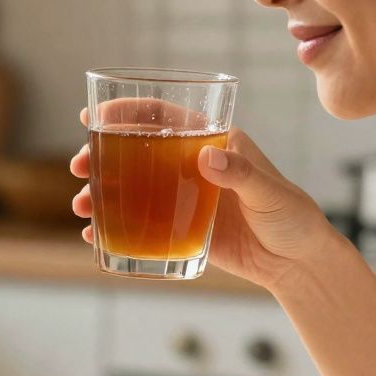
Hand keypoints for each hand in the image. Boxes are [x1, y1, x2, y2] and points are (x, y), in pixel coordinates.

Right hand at [69, 109, 336, 289]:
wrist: (297, 264)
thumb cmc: (293, 218)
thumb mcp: (270, 194)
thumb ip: (239, 175)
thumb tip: (205, 157)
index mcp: (213, 142)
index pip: (164, 116)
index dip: (128, 112)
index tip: (95, 116)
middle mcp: (191, 166)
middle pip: (136, 150)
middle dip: (100, 154)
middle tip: (78, 166)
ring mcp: (182, 198)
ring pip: (130, 187)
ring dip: (100, 192)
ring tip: (81, 206)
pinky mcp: (180, 229)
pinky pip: (139, 224)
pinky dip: (114, 228)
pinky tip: (94, 235)